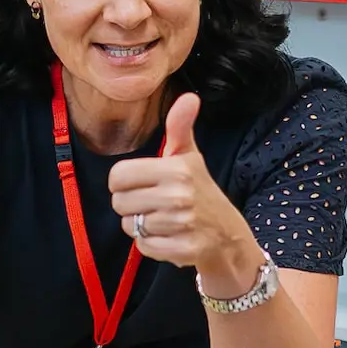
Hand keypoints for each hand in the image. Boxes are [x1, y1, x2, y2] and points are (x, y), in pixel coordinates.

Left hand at [107, 95, 260, 284]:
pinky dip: (152, 246)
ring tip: (165, 221)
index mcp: (176, 169)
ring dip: (142, 227)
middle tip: (156, 204)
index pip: (117, 176)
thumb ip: (180, 127)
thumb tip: (189, 97)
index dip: (124, 182)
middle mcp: (179, 195)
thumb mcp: (189, 157)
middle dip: (132, 206)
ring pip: (130, 227)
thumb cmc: (200, 192)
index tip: (142, 184)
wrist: (228, 235)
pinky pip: (143, 247)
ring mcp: (182, 224)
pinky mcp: (183, 250)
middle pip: (119, 203)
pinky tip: (169, 237)